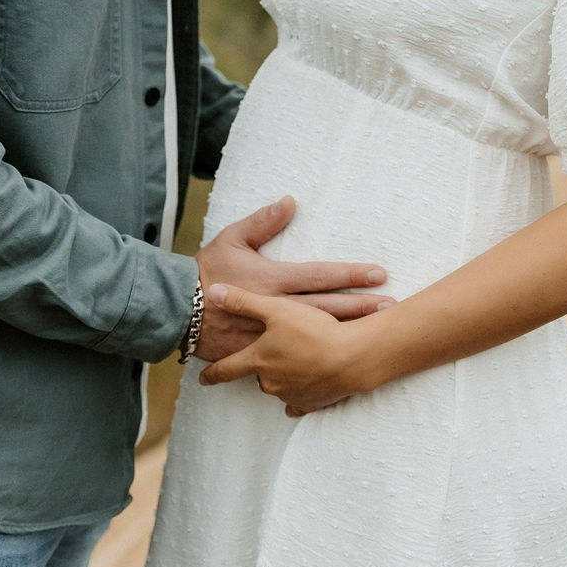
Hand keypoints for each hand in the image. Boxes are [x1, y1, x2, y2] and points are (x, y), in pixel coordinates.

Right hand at [194, 196, 389, 361]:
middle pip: (328, 308)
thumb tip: (290, 201)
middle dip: (361, 308)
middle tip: (391, 307)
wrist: (175, 309)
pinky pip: (292, 358)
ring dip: (346, 333)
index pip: (321, 275)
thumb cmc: (205, 270)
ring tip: (375, 335)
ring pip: (316, 335)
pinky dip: (315, 360)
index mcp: (274, 278)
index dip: (351, 274)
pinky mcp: (260, 353)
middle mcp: (277, 307)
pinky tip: (336, 365)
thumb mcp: (232, 239)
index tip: (378, 273)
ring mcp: (270, 334)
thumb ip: (263, 221)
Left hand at [198, 284, 374, 413]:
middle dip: (261, 366)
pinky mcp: (312, 402)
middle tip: (270, 353)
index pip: (227, 369)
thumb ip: (243, 302)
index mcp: (258, 360)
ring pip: (279, 385)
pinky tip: (307, 383)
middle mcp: (270, 381)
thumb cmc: (312, 330)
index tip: (202, 379)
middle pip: (258, 375)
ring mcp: (291, 394)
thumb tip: (213, 292)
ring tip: (298, 358)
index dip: (213, 373)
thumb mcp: (275, 309)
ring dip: (284, 374)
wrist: (352, 358)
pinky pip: (301, 400)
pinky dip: (301, 392)